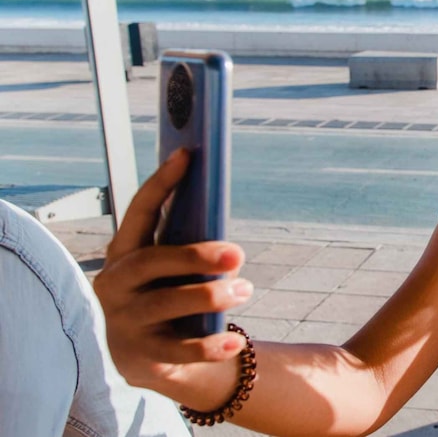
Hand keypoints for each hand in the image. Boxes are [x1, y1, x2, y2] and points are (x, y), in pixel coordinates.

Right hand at [93, 149, 252, 390]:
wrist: (142, 359)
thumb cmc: (164, 297)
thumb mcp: (170, 272)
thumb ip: (188, 250)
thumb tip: (224, 236)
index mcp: (123, 254)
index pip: (139, 212)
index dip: (161, 183)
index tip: (187, 154)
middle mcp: (115, 285)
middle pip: (151, 263)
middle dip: (194, 256)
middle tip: (237, 254)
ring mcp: (125, 322)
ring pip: (164, 306)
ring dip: (208, 296)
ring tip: (246, 290)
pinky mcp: (142, 358)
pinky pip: (178, 351)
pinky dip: (209, 346)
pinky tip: (235, 340)